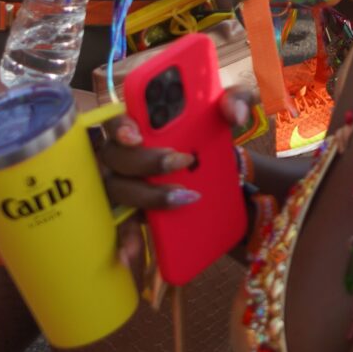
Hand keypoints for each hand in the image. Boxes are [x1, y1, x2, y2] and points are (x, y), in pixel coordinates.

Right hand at [95, 86, 256, 273]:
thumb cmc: (210, 130)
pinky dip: (125, 237)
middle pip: (117, 156)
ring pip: (119, 190)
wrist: (218, 168)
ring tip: (182, 197)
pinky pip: (121, 225)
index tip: (137, 134)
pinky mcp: (131, 211)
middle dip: (148, 161)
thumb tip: (234, 113)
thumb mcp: (227, 110)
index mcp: (141, 122)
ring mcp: (123, 183)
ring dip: (148, 196)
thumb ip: (235, 99)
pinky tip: (132, 252)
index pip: (117, 118)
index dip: (120, 126)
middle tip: (183, 161)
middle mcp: (124, 152)